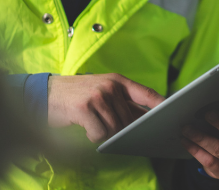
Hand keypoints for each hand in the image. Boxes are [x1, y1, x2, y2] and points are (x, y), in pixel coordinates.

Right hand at [48, 73, 164, 142]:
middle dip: (119, 129)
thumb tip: (145, 119)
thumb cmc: (78, 95)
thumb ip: (123, 103)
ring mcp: (98, 96)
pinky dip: (92, 136)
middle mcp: (110, 86)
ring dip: (103, 133)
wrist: (47, 92)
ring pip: (114, 129)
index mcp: (117, 81)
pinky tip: (84, 127)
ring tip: (91, 124)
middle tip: (103, 126)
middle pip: (129, 120)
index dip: (160, 104)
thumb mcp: (102, 91)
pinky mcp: (84, 107)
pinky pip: (99, 134)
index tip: (172, 113)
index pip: (146, 93)